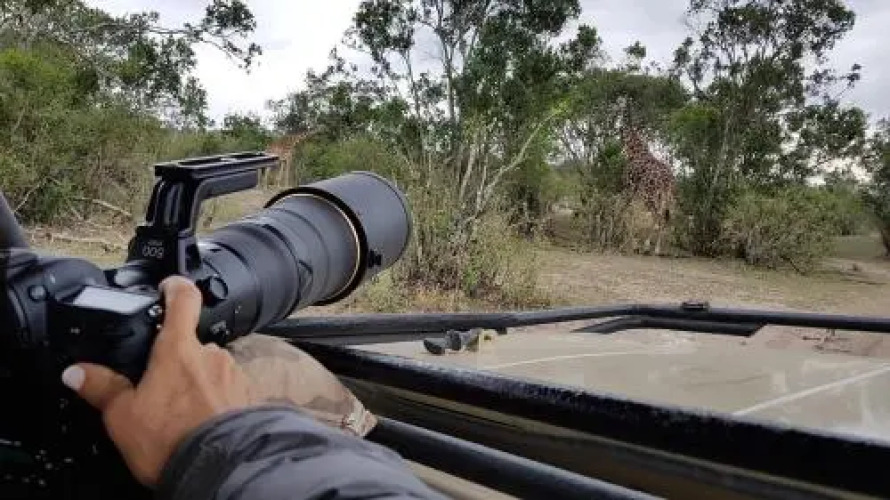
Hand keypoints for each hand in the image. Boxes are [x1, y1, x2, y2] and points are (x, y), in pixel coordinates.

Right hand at [60, 276, 251, 486]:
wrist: (221, 468)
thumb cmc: (172, 440)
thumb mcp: (123, 416)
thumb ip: (102, 388)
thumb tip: (77, 372)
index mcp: (178, 349)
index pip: (182, 299)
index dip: (175, 287)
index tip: (169, 286)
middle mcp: (212, 355)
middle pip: (193, 344)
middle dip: (178, 361)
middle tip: (161, 387)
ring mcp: (234, 375)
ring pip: (212, 370)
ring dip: (199, 384)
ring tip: (181, 413)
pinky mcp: (250, 398)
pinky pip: (229, 392)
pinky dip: (216, 402)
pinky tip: (203, 422)